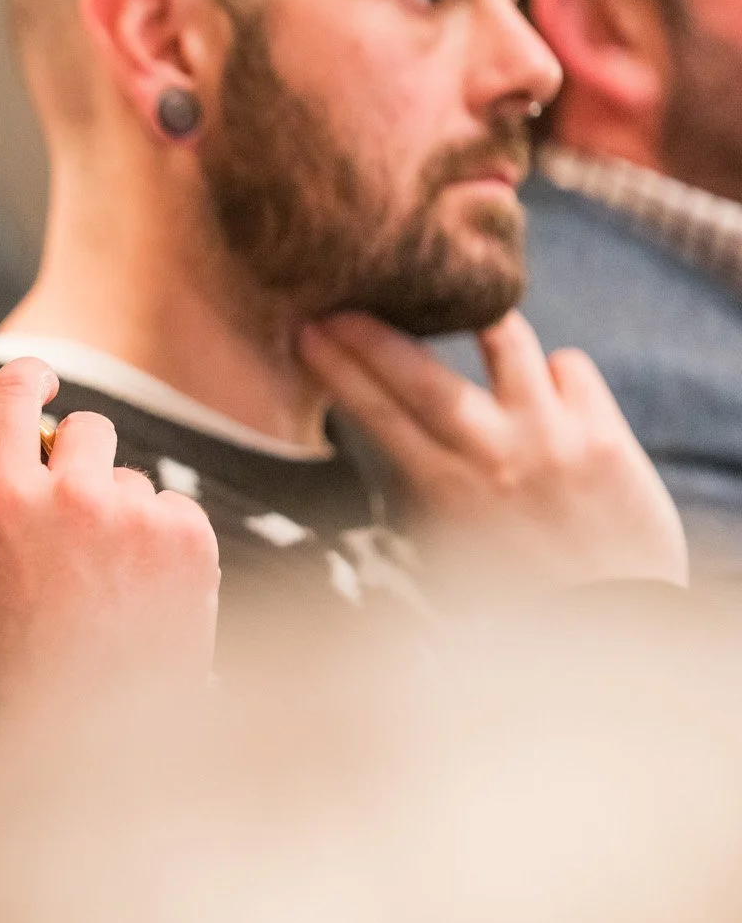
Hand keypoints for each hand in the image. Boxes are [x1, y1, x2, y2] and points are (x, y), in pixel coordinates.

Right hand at [0, 358, 219, 721]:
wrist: (95, 738)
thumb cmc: (33, 662)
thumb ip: (17, 504)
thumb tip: (46, 452)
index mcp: (5, 501)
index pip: (10, 397)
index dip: (27, 378)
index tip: (40, 381)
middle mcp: (71, 495)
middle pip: (88, 428)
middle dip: (85, 461)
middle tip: (83, 521)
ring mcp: (136, 515)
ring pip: (135, 480)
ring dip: (129, 515)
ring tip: (117, 589)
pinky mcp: (191, 538)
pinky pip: (177, 510)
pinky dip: (169, 543)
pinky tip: (151, 596)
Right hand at [299, 311, 686, 597]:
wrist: (615, 624)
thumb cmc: (517, 595)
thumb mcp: (445, 552)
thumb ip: (420, 487)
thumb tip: (387, 426)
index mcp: (443, 492)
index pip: (376, 411)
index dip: (336, 366)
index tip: (307, 331)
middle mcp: (494, 457)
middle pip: (420, 372)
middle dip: (371, 331)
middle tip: (342, 298)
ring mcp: (554, 441)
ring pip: (506, 341)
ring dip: (478, 319)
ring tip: (463, 309)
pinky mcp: (605, 437)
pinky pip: (570, 367)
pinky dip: (554, 370)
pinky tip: (546, 386)